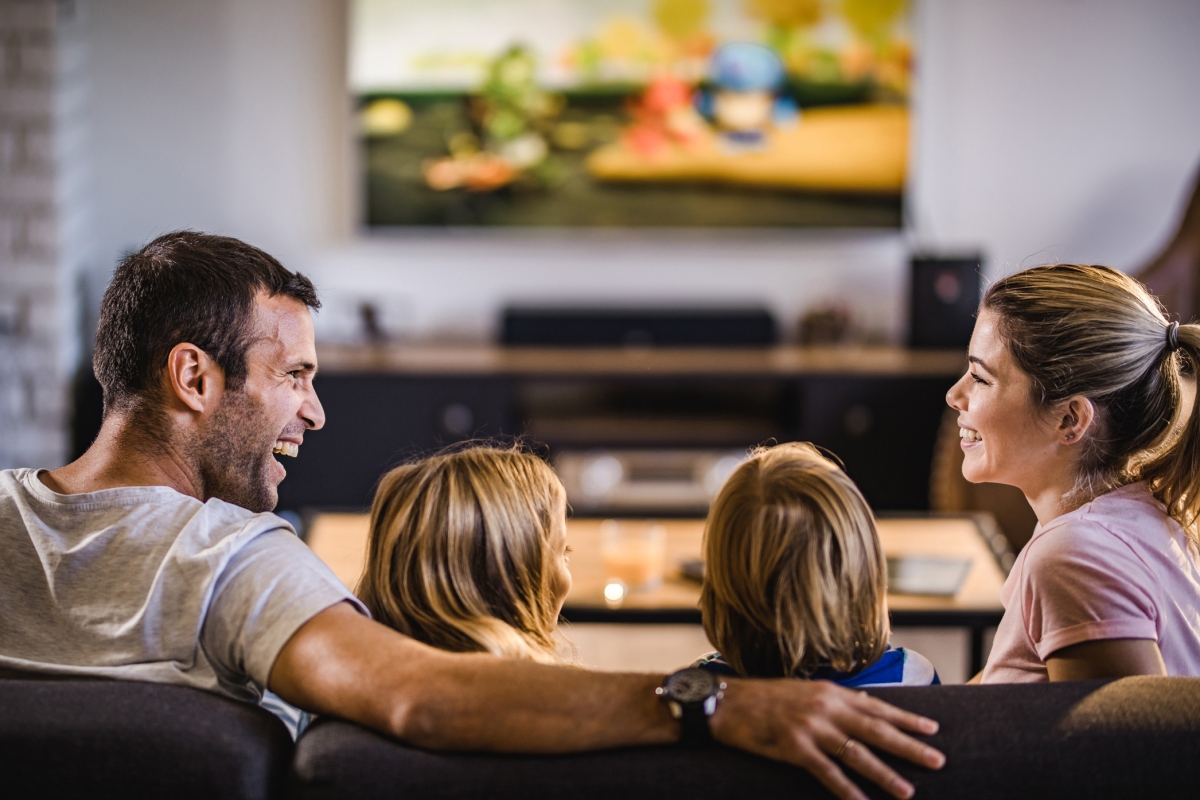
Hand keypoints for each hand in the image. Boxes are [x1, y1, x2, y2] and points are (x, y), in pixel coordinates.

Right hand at [710, 678, 943, 799]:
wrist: (726, 703)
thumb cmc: (764, 698)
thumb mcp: (804, 690)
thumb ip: (834, 699)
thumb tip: (864, 702)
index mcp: (830, 692)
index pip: (877, 707)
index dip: (906, 719)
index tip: (932, 728)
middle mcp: (825, 707)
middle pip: (876, 730)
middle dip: (909, 746)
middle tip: (937, 760)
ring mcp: (810, 727)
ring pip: (857, 754)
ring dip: (884, 774)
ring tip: (907, 792)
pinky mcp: (794, 747)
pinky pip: (826, 773)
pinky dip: (846, 790)